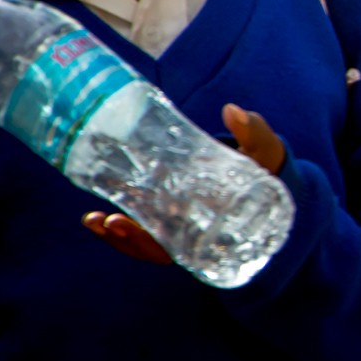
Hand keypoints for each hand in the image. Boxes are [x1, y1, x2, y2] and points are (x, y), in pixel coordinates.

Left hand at [83, 103, 287, 264]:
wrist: (268, 171)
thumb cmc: (265, 165)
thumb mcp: (264, 151)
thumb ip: (252, 132)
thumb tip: (232, 110)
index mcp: (218, 228)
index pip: (184, 247)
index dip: (158, 245)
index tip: (135, 230)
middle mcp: (196, 234)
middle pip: (157, 250)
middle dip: (130, 240)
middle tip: (111, 221)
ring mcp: (180, 227)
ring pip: (144, 243)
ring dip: (116, 236)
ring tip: (92, 220)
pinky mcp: (169, 215)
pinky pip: (141, 230)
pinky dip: (118, 228)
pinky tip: (94, 218)